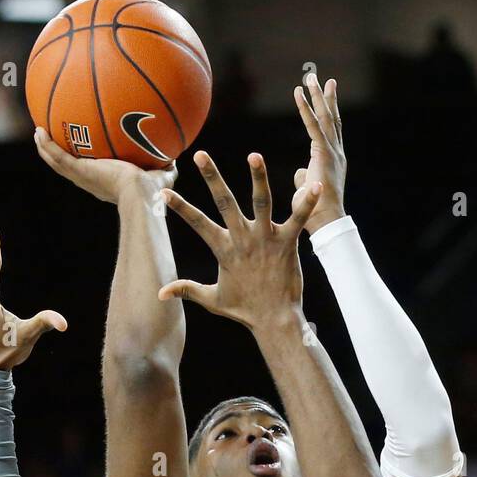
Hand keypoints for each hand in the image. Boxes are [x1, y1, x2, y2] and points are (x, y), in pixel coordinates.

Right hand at [34, 127, 175, 206]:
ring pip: (58, 163)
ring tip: (38, 134)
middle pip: (69, 167)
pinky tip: (39, 131)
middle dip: (60, 154)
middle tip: (51, 139)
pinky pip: (58, 157)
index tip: (81, 153)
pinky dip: (46, 145)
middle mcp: (91, 182)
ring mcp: (83, 178)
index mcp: (106, 183)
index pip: (91, 173)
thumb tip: (176, 158)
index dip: (84, 164)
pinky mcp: (79, 172)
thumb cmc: (153, 193)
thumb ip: (167, 166)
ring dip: (46, 149)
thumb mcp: (162, 175)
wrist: (141, 197)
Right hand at [158, 151, 320, 329]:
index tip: (164, 192)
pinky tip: (316, 184)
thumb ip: (187, 290)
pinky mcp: (288, 243)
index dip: (180, 208)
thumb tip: (161, 294)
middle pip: (225, 203)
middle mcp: (243, 240)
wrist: (275, 321)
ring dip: (258, 178)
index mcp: (225, 250)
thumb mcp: (212, 299)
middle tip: (201, 154)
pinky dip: (307, 202)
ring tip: (253, 155)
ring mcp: (266, 240)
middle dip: (212, 178)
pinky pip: (298, 218)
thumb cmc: (245, 310)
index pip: (197, 223)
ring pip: (261, 202)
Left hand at [293, 74, 345, 235]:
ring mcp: (332, 152)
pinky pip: (313, 125)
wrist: (326, 222)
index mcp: (333, 160)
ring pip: (324, 117)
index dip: (328, 110)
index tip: (326, 92)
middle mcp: (336, 153)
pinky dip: (305, 108)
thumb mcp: (308, 189)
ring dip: (317, 96)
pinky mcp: (323, 154)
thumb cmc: (315, 212)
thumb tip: (302, 172)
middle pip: (331, 119)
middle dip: (325, 97)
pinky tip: (298, 93)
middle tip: (320, 78)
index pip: (330, 130)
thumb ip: (305, 177)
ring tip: (310, 77)